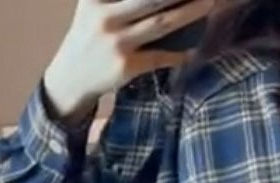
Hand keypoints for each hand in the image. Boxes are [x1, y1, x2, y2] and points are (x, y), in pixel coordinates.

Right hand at [44, 0, 211, 124]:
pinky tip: (192, 50)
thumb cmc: (90, 36)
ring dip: (189, 13)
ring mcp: (116, 42)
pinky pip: (159, 56)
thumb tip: (161, 1)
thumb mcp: (94, 6)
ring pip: (161, 23)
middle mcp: (105, 16)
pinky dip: (178, 54)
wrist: (71, 78)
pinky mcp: (125, 65)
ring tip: (208, 4)